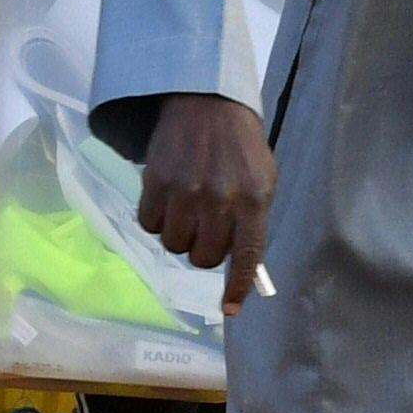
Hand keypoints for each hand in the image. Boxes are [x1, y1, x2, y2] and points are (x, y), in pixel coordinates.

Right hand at [135, 95, 278, 310]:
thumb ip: (253, 222)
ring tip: (186, 212)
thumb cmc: (240, 149)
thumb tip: (241, 266)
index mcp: (253, 201)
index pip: (246, 257)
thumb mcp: (262, 181)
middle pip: (202, 258)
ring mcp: (185, 192)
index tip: (229, 308)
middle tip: (205, 232)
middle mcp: (220, 200)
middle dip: (203, 252)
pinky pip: (149, 224)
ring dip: (178, 236)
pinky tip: (167, 200)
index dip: (236, 287)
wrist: (206, 104)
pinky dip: (156, 220)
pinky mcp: (155, 183)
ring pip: (174, 245)